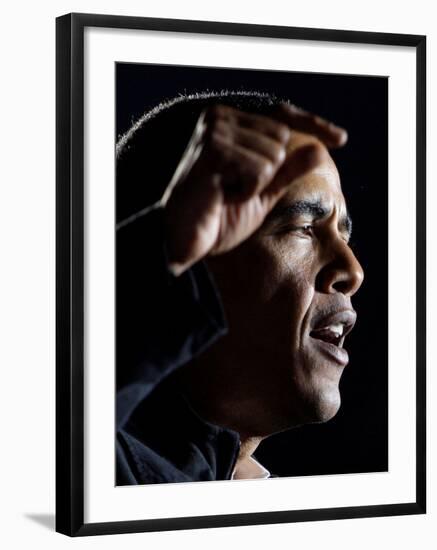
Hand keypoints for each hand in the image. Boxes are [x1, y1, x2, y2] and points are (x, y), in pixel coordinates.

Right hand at [161, 103, 346, 275]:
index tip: (341, 138)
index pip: (282, 116)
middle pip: (282, 137)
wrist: (183, 239)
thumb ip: (288, 170)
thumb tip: (319, 149)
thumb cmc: (218, 216)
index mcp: (229, 123)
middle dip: (268, 173)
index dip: (313, 125)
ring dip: (256, 185)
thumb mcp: (262, 192)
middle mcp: (220, 118)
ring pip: (273, 154)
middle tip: (235, 190)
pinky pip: (259, 169)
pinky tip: (221, 196)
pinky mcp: (213, 150)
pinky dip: (247, 191)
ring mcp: (215, 131)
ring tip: (226, 194)